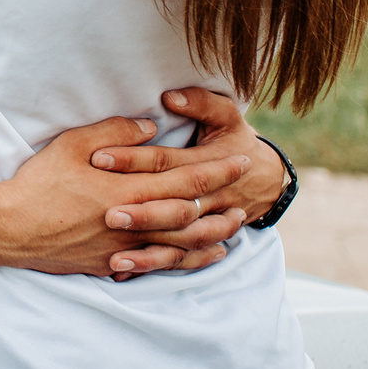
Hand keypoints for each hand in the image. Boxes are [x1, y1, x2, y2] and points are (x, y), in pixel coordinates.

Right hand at [0, 116, 251, 279]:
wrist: (12, 228)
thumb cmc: (40, 183)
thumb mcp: (73, 144)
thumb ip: (115, 133)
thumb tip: (150, 127)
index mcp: (129, 190)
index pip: (186, 180)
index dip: (217, 171)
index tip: (241, 161)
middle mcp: (136, 222)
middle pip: (193, 216)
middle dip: (222, 206)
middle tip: (245, 199)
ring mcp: (126, 248)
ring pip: (183, 245)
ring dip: (212, 236)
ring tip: (233, 229)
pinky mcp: (113, 264)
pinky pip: (161, 264)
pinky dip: (186, 260)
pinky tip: (198, 256)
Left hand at [88, 88, 290, 275]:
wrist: (269, 179)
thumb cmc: (237, 141)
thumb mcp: (226, 116)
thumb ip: (200, 103)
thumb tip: (170, 97)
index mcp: (205, 162)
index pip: (165, 162)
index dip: (133, 159)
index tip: (98, 158)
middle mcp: (207, 198)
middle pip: (170, 207)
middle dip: (140, 212)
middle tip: (106, 213)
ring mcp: (206, 223)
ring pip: (177, 242)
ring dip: (147, 251)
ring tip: (114, 256)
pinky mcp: (200, 240)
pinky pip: (179, 259)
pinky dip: (153, 266)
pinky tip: (122, 272)